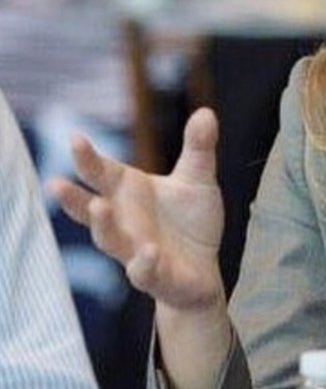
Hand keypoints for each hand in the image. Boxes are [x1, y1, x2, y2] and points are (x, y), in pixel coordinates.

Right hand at [49, 108, 225, 311]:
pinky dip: (144, 262)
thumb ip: (198, 150)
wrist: (203, 272)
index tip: (75, 138)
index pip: (100, 173)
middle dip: (74, 197)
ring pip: (109, 241)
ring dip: (103, 225)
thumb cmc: (191, 224)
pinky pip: (144, 272)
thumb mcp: (198, 182)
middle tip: (57, 182)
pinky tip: (149, 252)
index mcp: (128, 192)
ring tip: (99, 206)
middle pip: (92, 209)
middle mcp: (124, 221)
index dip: (86, 158)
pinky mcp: (155, 276)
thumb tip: (207, 112)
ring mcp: (134, 251)